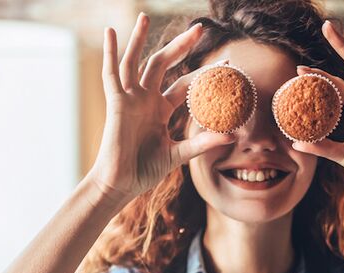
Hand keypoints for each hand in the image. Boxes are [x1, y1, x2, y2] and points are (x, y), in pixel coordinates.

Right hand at [89, 13, 235, 202]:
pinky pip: (111, 74)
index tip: (227, 64)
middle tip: (200, 28)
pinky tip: (111, 32)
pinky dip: (110, 53)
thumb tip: (233, 136)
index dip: (204, 74)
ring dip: (139, 39)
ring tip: (145, 16)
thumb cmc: (145, 171)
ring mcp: (130, 99)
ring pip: (136, 61)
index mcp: (160, 109)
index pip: (185, 85)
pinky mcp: (116, 103)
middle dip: (181, 46)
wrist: (121, 184)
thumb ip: (202, 143)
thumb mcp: (179, 155)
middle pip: (164, 64)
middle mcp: (145, 99)